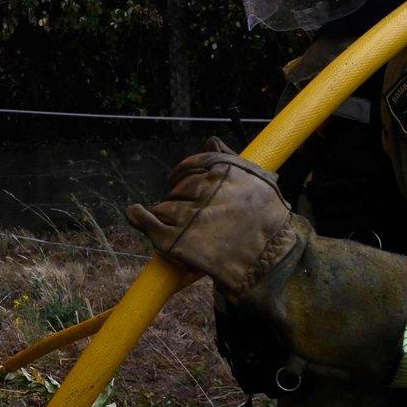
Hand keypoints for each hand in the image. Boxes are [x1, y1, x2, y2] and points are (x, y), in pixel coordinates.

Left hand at [125, 139, 298, 298]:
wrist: (272, 264)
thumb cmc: (270, 224)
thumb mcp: (259, 182)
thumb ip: (232, 159)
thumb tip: (210, 141)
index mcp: (223, 172)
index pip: (193, 164)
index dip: (183, 172)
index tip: (177, 178)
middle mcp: (204, 190)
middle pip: (179, 188)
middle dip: (182, 197)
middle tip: (194, 214)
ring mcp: (188, 215)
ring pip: (165, 206)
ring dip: (168, 214)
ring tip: (184, 227)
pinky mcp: (176, 240)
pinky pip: (149, 223)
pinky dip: (140, 218)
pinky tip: (135, 214)